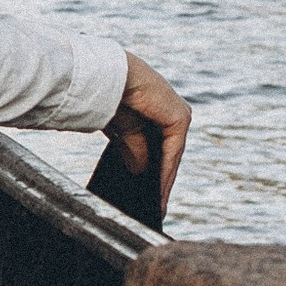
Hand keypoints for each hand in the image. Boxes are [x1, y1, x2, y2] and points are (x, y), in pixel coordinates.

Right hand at [111, 53, 191, 217]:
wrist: (106, 78)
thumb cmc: (107, 96)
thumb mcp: (121, 130)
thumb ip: (133, 148)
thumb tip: (140, 171)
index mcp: (156, 107)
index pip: (160, 145)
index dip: (154, 171)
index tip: (148, 195)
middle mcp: (170, 109)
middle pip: (167, 152)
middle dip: (159, 180)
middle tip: (151, 208)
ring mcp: (178, 113)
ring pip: (171, 156)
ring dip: (163, 181)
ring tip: (153, 207)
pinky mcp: (180, 118)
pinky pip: (173, 154)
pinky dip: (165, 174)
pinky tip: (157, 195)